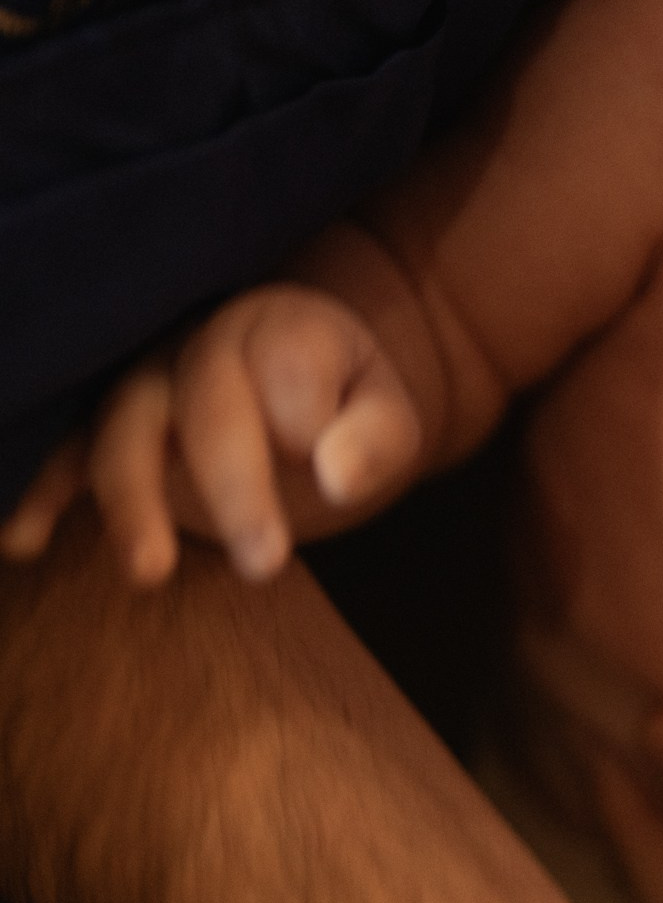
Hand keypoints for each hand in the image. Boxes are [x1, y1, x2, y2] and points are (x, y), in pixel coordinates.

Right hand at [0, 286, 421, 589]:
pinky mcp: (102, 426)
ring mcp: (142, 381)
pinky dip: (39, 489)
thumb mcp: (386, 416)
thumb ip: (375, 439)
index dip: (305, 422)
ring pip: (124, 428)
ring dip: (132, 500)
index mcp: (280, 328)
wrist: (292, 390)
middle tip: (266, 565)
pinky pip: (64, 450)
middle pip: (208, 406)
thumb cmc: (341, 409)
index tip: (337, 484)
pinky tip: (23, 540)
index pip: (288, 367)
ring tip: (151, 574)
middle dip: (235, 487)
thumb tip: (336, 475)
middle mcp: (201, 344)